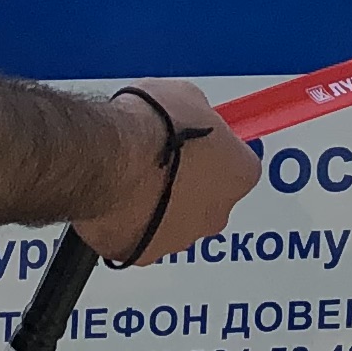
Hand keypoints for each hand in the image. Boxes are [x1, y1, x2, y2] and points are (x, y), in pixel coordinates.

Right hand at [72, 78, 259, 267]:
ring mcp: (182, 238)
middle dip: (187, 182)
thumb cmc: (152, 126)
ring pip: (174, 221)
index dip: (213, 150)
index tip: (195, 141)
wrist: (110, 158)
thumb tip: (189, 117)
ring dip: (158, 204)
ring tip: (131, 176)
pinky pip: (140, 237)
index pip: (238, 164)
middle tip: (161, 159)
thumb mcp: (186, 96)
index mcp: (240, 173)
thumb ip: (198, 116)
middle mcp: (217, 213)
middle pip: (208, 199)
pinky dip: (130, 222)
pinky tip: (115, 196)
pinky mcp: (144, 254)